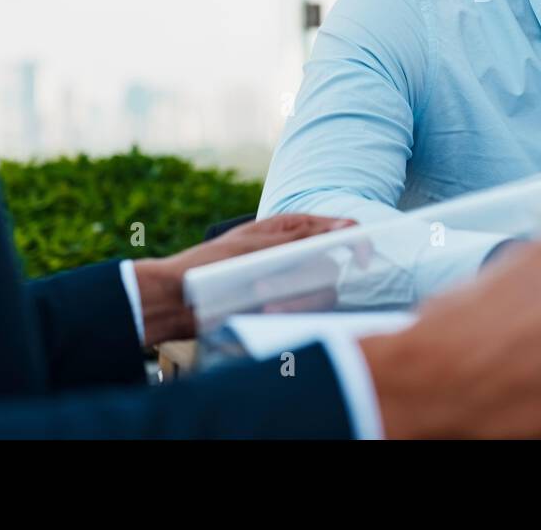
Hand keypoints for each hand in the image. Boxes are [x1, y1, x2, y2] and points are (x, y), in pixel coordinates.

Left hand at [133, 214, 354, 345]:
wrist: (177, 301)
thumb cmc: (208, 265)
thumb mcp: (253, 246)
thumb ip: (301, 237)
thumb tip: (343, 226)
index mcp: (290, 228)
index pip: (337, 229)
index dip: (355, 241)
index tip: (363, 257)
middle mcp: (295, 253)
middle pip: (329, 267)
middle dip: (303, 281)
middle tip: (265, 289)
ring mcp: (290, 282)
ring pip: (321, 293)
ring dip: (293, 300)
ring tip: (260, 304)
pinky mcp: (283, 308)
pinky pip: (305, 312)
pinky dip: (288, 313)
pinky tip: (264, 315)